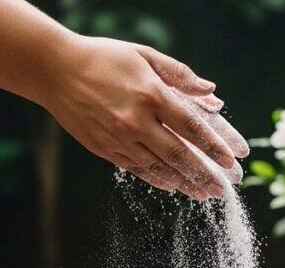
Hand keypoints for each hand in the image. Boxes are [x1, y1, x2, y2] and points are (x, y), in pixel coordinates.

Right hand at [40, 35, 248, 198]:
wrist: (54, 69)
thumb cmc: (104, 58)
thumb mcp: (144, 56)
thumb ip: (179, 74)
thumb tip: (211, 92)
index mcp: (150, 94)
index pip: (191, 126)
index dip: (214, 146)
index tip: (231, 160)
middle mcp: (136, 121)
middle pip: (179, 154)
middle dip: (204, 173)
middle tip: (224, 188)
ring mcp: (119, 138)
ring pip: (159, 168)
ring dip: (185, 183)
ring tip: (204, 194)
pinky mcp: (104, 149)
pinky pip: (137, 170)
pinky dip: (158, 180)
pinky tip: (174, 187)